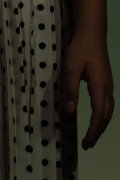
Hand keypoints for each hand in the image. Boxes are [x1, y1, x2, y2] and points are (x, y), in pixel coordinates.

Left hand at [63, 31, 113, 148]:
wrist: (92, 35)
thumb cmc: (80, 50)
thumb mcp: (70, 70)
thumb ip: (70, 91)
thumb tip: (70, 112)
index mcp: (100, 88)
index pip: (98, 116)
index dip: (93, 131)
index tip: (86, 142)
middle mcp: (108, 89)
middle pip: (106, 117)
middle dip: (97, 132)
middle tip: (87, 145)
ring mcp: (109, 86)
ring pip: (109, 112)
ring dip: (101, 125)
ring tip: (92, 136)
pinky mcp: (106, 82)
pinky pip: (108, 105)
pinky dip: (103, 116)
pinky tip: (98, 119)